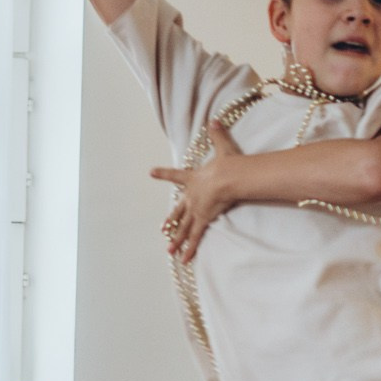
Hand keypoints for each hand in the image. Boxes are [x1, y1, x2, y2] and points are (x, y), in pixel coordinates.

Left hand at [151, 120, 244, 261]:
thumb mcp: (222, 147)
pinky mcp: (203, 219)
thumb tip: (215, 119)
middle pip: (178, 211)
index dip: (163, 174)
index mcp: (193, 178)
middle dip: (170, 220)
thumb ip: (217, 134)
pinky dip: (190, 249)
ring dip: (176, 239)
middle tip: (163, 227)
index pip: (175, 176)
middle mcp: (191, 196)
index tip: (151, 172)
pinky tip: (184, 260)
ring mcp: (195, 209)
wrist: (229, 176)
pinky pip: (195, 238)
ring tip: (169, 250)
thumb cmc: (227, 163)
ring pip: (183, 227)